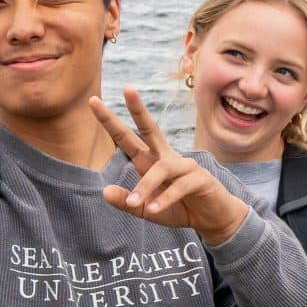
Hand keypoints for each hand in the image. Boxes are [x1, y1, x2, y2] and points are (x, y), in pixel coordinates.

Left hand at [91, 88, 249, 245]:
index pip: (128, 138)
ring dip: (146, 185)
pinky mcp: (200, 180)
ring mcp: (186, 166)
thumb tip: (104, 191)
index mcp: (151, 161)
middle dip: (138, 110)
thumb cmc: (179, 209)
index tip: (93, 101)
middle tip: (127, 88)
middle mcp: (167, 158)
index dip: (111, 121)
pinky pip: (179, 187)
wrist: (213, 218)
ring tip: (135, 203)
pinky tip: (154, 210)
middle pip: (151, 129)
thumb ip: (128, 203)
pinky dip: (165, 199)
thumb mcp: (147, 210)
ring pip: (162, 168)